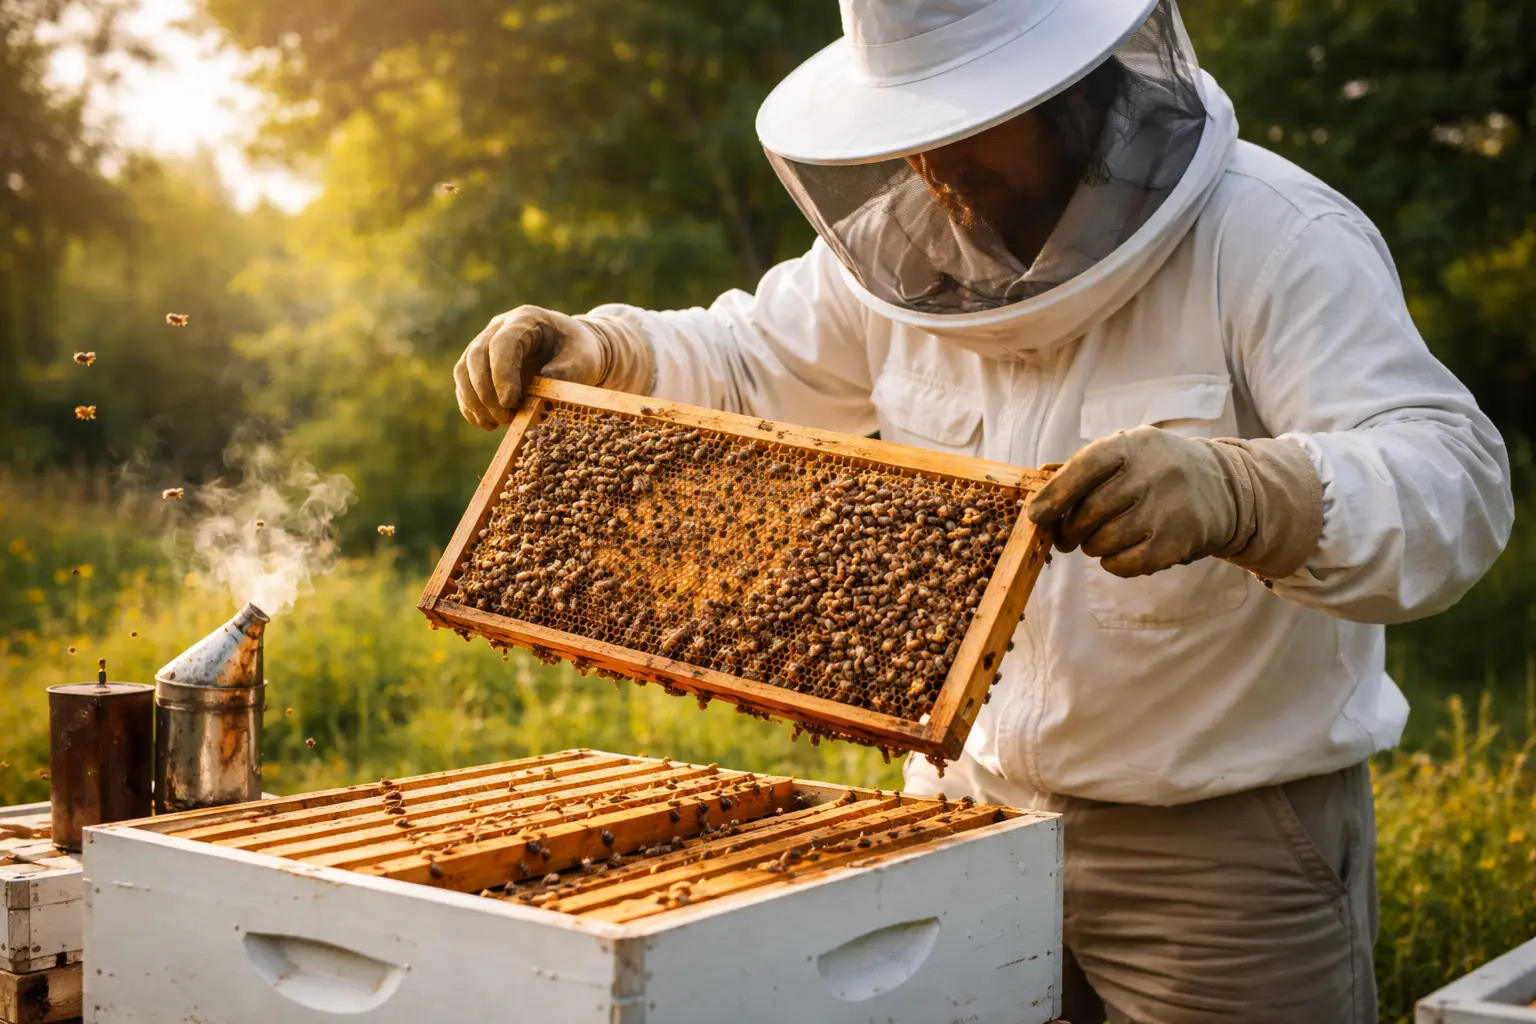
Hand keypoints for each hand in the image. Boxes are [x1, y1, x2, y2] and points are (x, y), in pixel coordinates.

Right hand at [453, 306, 653, 429]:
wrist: (575, 351)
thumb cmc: (580, 352)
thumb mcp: (582, 359)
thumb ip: (563, 373)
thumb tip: (535, 393)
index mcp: (525, 320)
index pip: (502, 343)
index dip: (501, 374)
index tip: (510, 402)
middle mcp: (499, 328)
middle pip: (476, 357)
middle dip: (486, 392)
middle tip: (504, 418)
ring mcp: (486, 345)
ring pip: (464, 371)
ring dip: (475, 401)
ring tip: (495, 424)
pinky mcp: (481, 365)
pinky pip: (464, 385)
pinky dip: (471, 406)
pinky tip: (486, 423)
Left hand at [1026, 426, 1324, 580]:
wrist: (1224, 487)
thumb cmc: (1156, 470)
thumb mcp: (1128, 453)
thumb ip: (1086, 471)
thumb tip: (1039, 506)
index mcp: (1132, 445)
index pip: (1083, 469)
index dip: (1054, 496)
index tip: (1036, 516)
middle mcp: (1152, 472)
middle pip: (1088, 512)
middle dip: (1070, 531)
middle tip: (1067, 538)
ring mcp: (1168, 507)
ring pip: (1103, 541)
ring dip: (1092, 547)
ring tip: (1099, 540)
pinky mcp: (1179, 541)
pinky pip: (1126, 564)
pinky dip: (1113, 564)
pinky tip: (1119, 553)